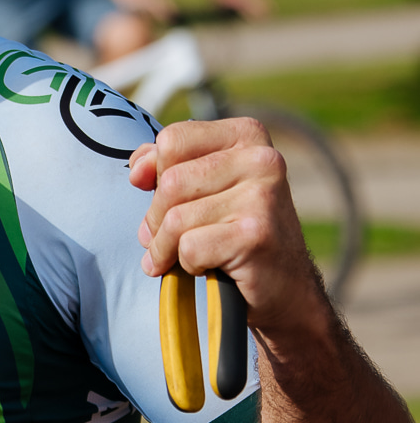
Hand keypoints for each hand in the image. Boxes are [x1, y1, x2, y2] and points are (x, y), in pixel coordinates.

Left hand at [128, 118, 324, 335]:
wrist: (285, 286)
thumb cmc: (236, 231)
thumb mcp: (205, 185)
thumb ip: (168, 164)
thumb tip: (137, 170)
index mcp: (246, 135)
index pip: (172, 140)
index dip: (153, 172)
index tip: (156, 195)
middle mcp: (261, 159)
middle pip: (170, 181)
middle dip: (156, 217)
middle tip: (165, 239)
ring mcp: (261, 197)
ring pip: (176, 218)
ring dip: (166, 246)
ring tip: (180, 256)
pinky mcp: (255, 235)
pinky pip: (189, 247)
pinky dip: (187, 264)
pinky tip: (205, 267)